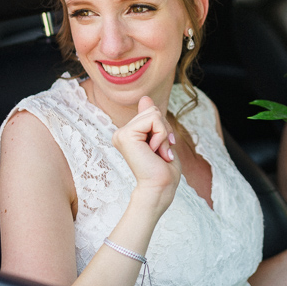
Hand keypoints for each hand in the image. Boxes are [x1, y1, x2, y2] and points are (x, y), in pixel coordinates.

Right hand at [111, 96, 180, 216]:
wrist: (160, 188)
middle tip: (161, 151)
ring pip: (154, 113)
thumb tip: (144, 97)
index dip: (164, 128)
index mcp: (128, 134)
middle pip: (152, 110)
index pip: (152, 112)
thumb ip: (151, 119)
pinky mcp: (126, 135)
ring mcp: (121, 134)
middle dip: (164, 129)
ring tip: (158, 152)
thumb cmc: (164, 170)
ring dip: (164, 134)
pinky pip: (153, 120)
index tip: (162, 148)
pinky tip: (155, 151)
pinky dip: (162, 135)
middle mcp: (121, 133)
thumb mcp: (161, 138)